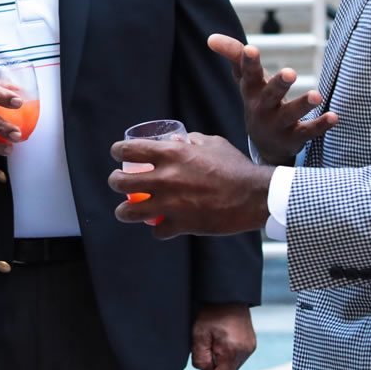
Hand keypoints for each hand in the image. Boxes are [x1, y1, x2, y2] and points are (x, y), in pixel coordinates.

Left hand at [108, 132, 271, 238]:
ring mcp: (171, 203)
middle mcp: (166, 177)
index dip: (118, 151)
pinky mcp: (182, 224)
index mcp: (172, 153)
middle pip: (121, 182)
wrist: (255, 196)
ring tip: (125, 211)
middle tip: (118, 182)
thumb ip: (193, 141)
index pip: (129, 150)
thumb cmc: (236, 167)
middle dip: (115, 182)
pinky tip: (161, 226)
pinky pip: (157, 230)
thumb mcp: (214, 144)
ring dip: (124, 211)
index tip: (117, 154)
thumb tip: (180, 139)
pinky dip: (158, 229)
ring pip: (130, 212)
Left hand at [191, 303, 256, 369]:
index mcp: (232, 351)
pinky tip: (218, 343)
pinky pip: (237, 359)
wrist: (227, 296)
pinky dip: (226, 357)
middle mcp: (245, 352)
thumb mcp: (199, 335)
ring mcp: (250, 348)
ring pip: (232, 368)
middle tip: (201, 357)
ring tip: (210, 346)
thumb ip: (200, 358)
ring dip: (219, 364)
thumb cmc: (211, 313)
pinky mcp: (251, 344)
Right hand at [207, 34, 335, 166]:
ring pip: (290, 114)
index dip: (248, 61)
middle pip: (270, 95)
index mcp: (252, 91)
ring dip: (302, 105)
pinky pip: (309, 132)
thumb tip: (211, 38)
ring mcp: (279, 125)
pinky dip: (321, 124)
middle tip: (290, 72)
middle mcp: (263, 108)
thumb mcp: (247, 80)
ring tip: (316, 95)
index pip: (249, 74)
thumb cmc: (258, 101)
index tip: (251, 48)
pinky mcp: (295, 138)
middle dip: (279, 84)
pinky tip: (334, 116)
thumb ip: (234, 56)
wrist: (265, 144)